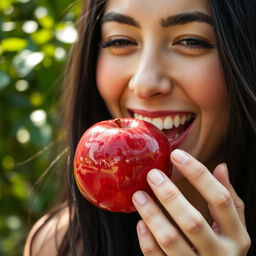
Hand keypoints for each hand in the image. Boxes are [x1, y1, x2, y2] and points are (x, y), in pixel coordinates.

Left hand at [132, 149, 250, 255]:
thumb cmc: (223, 248)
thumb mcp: (233, 227)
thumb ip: (228, 200)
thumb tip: (222, 166)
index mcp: (237, 237)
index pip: (220, 199)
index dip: (198, 174)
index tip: (177, 155)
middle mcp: (221, 255)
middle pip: (193, 221)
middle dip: (170, 195)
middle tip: (152, 174)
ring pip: (170, 240)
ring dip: (152, 215)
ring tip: (139, 195)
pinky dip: (147, 241)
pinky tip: (140, 224)